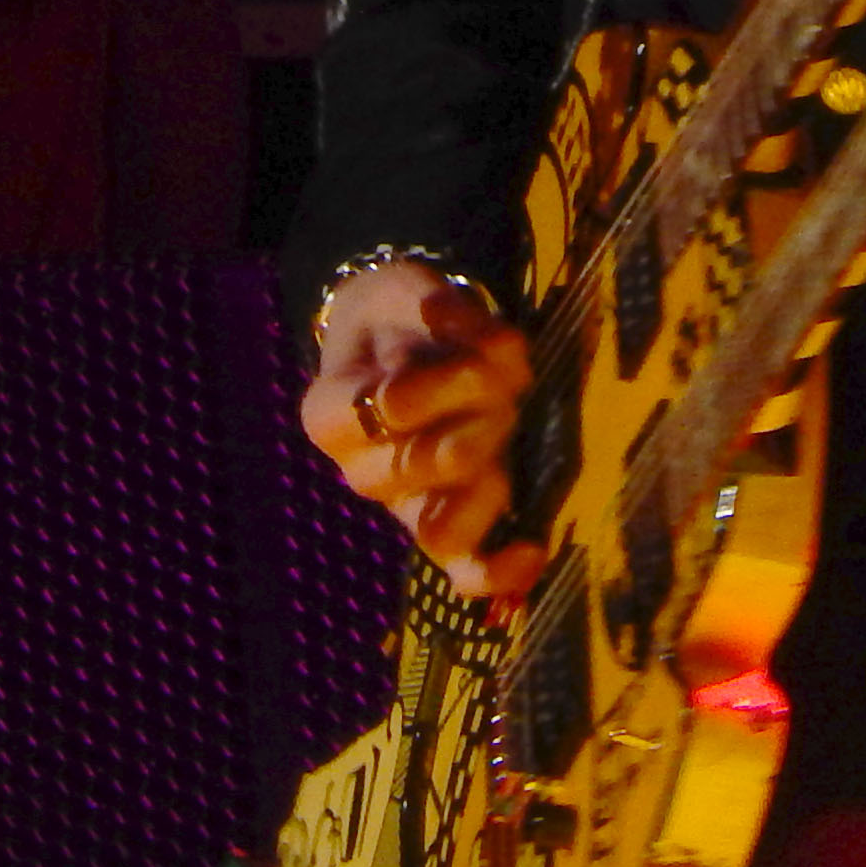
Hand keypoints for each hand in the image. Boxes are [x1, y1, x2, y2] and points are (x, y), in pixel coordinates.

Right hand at [299, 262, 542, 600]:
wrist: (400, 345)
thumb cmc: (404, 321)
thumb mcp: (415, 295)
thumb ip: (453, 314)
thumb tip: (502, 349)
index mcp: (332, 412)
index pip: (393, 405)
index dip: (454, 376)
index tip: (486, 349)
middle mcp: (359, 471)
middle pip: (423, 463)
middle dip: (482, 414)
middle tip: (506, 385)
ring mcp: (401, 507)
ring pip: (439, 529)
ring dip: (490, 481)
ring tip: (508, 433)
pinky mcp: (443, 530)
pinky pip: (463, 571)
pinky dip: (498, 571)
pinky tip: (533, 550)